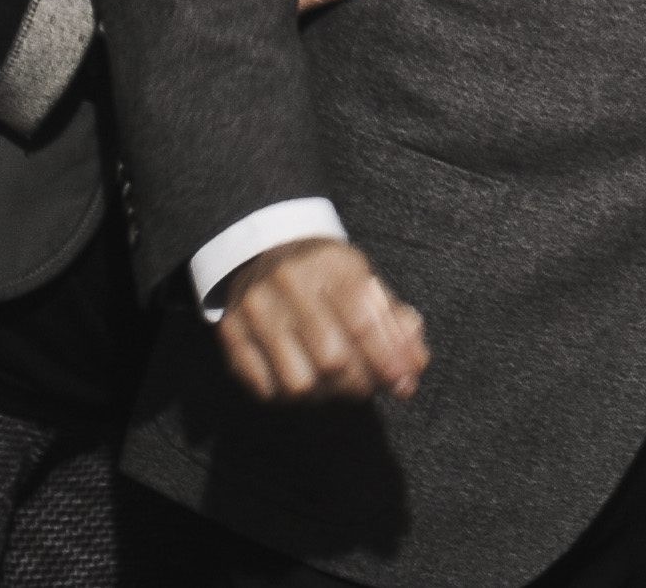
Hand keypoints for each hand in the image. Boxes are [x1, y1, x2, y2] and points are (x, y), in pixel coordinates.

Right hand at [214, 239, 428, 402]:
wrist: (265, 249)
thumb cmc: (327, 275)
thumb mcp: (366, 282)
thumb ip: (396, 322)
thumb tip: (415, 366)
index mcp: (330, 265)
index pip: (363, 323)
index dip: (388, 361)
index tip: (404, 385)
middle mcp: (287, 283)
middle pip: (331, 359)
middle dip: (360, 384)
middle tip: (369, 387)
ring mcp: (254, 309)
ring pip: (297, 382)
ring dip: (326, 395)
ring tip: (337, 386)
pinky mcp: (230, 333)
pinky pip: (264, 389)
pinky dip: (290, 397)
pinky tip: (304, 381)